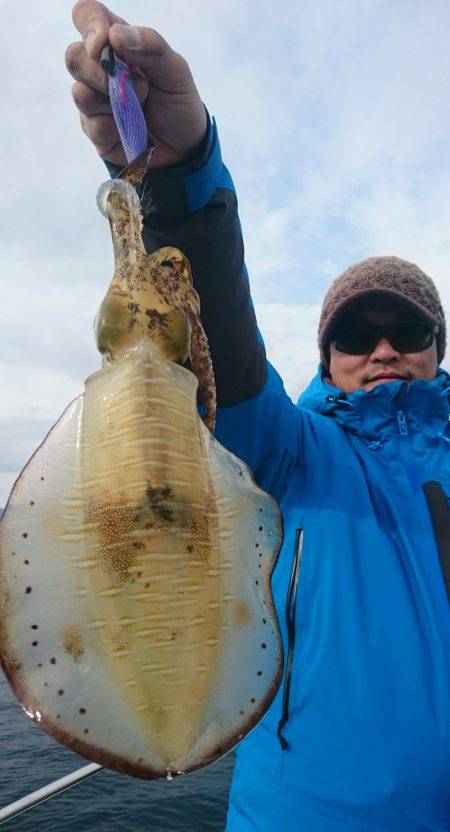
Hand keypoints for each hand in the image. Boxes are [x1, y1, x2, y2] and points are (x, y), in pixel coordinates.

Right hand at [66, 0, 206, 168]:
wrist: (186, 147)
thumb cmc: (178, 102)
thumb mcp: (175, 70)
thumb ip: (150, 46)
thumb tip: (114, 35)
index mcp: (117, 44)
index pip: (87, 16)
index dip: (90, 25)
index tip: (104, 42)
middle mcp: (100, 70)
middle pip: (74, 57)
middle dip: (101, 72)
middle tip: (138, 86)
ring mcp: (95, 102)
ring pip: (80, 93)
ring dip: (113, 101)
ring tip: (141, 108)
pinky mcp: (95, 132)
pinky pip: (93, 125)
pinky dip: (117, 127)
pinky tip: (134, 130)